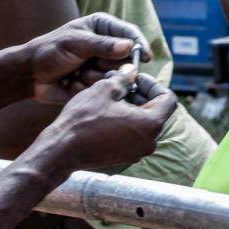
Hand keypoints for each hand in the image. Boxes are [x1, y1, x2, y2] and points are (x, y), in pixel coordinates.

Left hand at [25, 13, 149, 104]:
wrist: (30, 75)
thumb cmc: (50, 51)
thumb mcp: (76, 43)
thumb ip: (103, 45)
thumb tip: (129, 46)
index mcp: (103, 27)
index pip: (130, 33)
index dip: (140, 45)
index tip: (144, 57)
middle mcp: (106, 46)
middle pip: (126, 59)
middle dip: (107, 66)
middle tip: (86, 65)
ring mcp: (101, 65)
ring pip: (115, 76)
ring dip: (93, 77)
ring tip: (75, 73)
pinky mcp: (96, 83)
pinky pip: (104, 89)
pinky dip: (87, 87)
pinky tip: (71, 82)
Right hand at [37, 69, 176, 173]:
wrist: (62, 151)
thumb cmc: (83, 120)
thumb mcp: (105, 90)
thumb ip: (124, 79)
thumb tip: (131, 71)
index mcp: (150, 124)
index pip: (167, 99)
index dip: (152, 84)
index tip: (135, 78)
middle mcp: (149, 142)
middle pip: (156, 111)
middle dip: (141, 94)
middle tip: (122, 83)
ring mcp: (137, 152)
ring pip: (143, 122)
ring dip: (132, 107)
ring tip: (112, 96)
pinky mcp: (124, 157)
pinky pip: (133, 134)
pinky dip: (125, 121)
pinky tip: (106, 112)